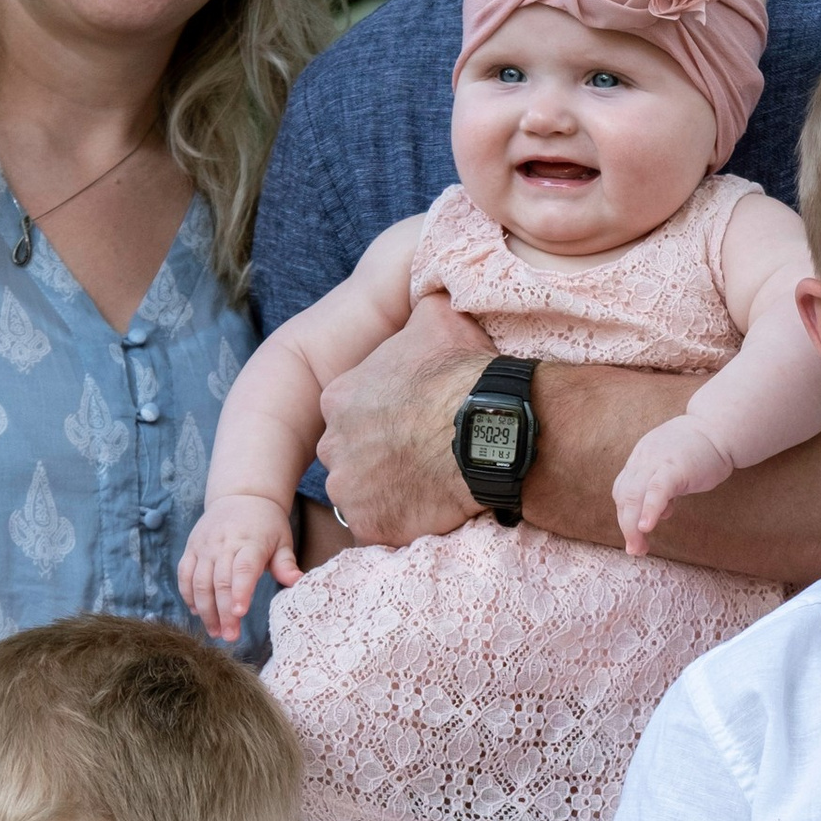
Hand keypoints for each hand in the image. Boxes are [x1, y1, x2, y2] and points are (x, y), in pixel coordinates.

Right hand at [177, 495, 296, 642]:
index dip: (239, 592)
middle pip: (219, 582)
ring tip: (215, 632)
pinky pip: (184, 574)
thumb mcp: (282, 539)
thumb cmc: (266, 524)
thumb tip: (297, 582)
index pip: (243, 569)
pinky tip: (197, 613)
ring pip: (199, 582)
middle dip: (223, 612)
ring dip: (205, 610)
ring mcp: (204, 546)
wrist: (240, 495)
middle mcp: (223, 544)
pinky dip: (188, 595)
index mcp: (250, 542)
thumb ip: (286, 563)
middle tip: (229, 636)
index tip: (239, 614)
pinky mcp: (192, 548)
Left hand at [316, 290, 496, 546]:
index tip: (408, 421)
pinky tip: (430, 509)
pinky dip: (401, 524)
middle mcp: (333, 446)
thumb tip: (428, 291)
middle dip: (375, 457)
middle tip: (417, 456)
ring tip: (426, 485)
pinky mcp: (372, 526)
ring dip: (387, 493)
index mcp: (338, 397)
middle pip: (349, 456)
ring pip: (361, 495)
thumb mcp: (436, 318)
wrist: (487, 428)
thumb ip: (418, 308)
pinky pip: (381, 529)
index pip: (348, 413)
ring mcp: (350, 490)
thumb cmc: (462, 372)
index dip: (379, 418)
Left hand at [615, 413, 734, 555]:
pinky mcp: (674, 467)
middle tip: (635, 550)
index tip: (635, 536)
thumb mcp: (674, 466)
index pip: (624, 490)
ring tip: (639, 547)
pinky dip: (649, 510)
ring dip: (632, 526)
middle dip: (626, 526)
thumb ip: (663, 487)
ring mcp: (656, 462)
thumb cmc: (701, 449)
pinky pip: (656, 491)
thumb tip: (661, 512)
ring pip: (633, 496)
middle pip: (624, 496)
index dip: (625, 515)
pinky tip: (646, 527)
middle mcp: (643, 459)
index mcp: (641, 459)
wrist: (720, 427)